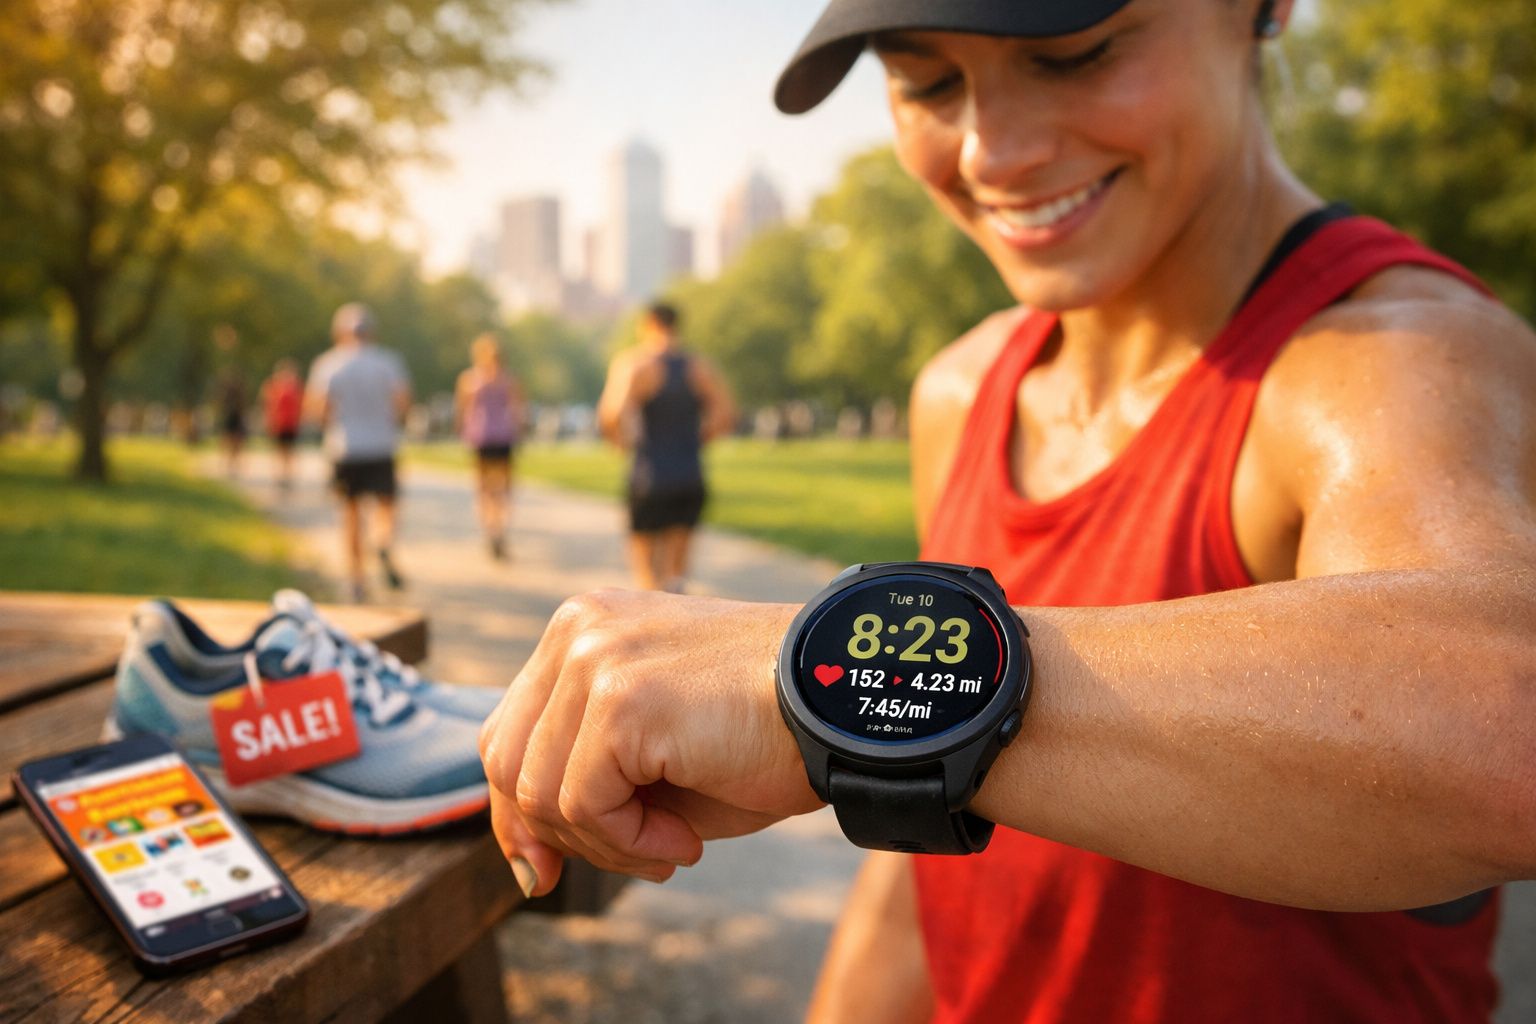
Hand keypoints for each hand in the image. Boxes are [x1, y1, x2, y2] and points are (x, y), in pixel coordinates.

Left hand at [479, 590, 821, 893]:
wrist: (844, 703)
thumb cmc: (763, 733)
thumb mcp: (655, 752)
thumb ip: (585, 776)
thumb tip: (525, 856)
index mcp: (585, 628)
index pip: (508, 731)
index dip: (518, 812)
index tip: (545, 870)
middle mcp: (579, 630)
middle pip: (508, 761)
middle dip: (558, 835)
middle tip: (639, 856)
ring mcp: (595, 658)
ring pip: (539, 793)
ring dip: (608, 845)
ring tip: (676, 844)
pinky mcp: (620, 700)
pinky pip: (582, 805)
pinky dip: (630, 842)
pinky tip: (686, 840)